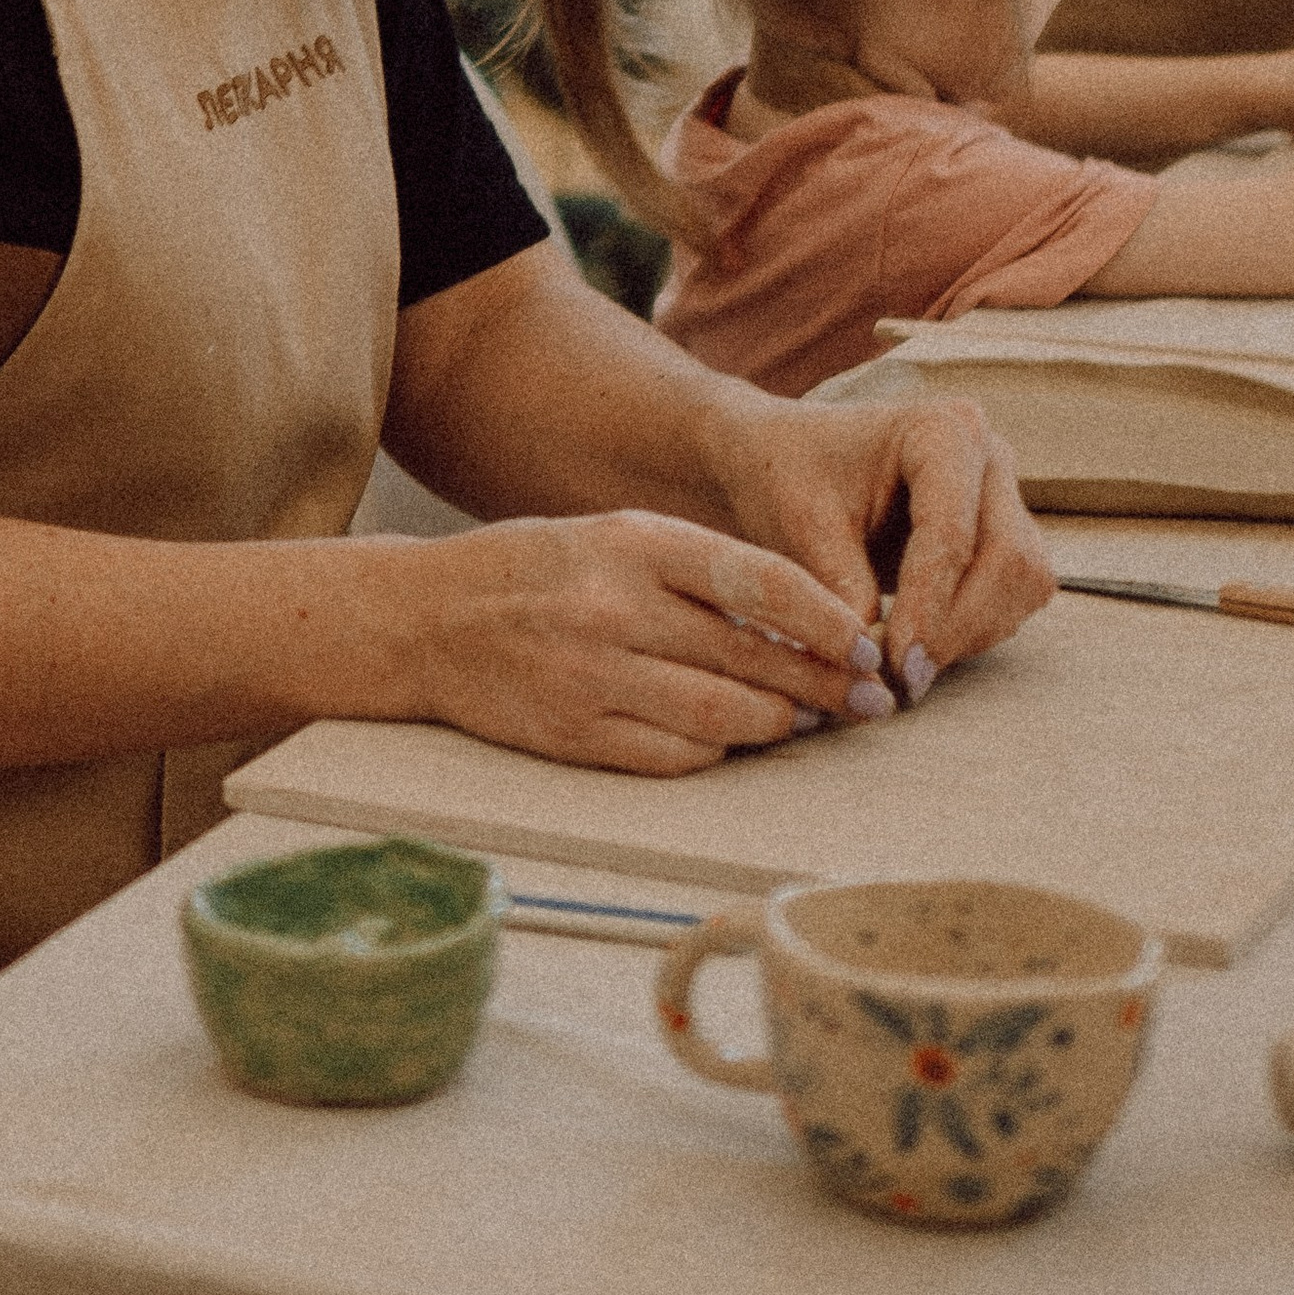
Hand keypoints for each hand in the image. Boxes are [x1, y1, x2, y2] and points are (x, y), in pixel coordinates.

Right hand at [409, 507, 889, 777]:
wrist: (424, 619)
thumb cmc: (538, 571)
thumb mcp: (615, 538)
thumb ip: (698, 572)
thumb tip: (803, 625)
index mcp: (633, 542)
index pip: (757, 580)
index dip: (825, 619)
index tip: (866, 643)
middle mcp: (614, 607)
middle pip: (750, 658)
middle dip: (822, 684)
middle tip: (869, 700)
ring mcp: (591, 676)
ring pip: (721, 716)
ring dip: (779, 725)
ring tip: (809, 722)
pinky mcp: (573, 735)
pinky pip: (673, 756)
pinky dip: (718, 752)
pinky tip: (738, 742)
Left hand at [702, 391, 1053, 706]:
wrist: (782, 461)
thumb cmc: (788, 476)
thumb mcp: (803, 527)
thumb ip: (844, 592)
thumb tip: (875, 671)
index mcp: (941, 430)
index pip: (951, 532)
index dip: (929, 606)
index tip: (898, 665)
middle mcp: (987, 457)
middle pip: (1007, 560)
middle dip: (957, 627)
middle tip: (905, 678)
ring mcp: (1003, 497)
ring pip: (1021, 585)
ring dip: (969, 635)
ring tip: (904, 666)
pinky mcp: (1003, 537)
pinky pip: (1012, 598)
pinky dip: (973, 632)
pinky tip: (920, 645)